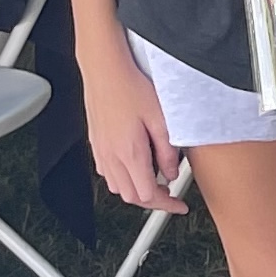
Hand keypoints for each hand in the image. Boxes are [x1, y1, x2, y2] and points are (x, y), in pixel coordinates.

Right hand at [81, 46, 186, 213]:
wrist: (105, 70)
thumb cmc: (132, 88)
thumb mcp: (162, 119)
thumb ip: (168, 152)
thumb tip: (172, 174)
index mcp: (129, 153)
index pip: (147, 195)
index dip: (166, 205)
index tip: (180, 206)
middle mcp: (111, 156)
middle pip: (131, 196)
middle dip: (153, 201)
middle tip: (172, 196)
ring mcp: (100, 151)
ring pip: (117, 188)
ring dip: (137, 191)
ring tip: (158, 182)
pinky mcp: (96, 144)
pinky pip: (108, 173)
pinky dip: (124, 179)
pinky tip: (137, 167)